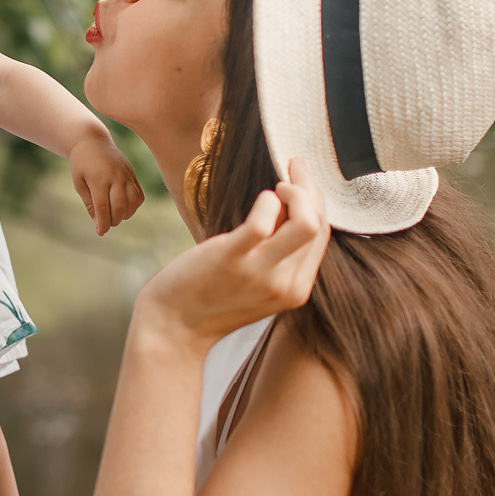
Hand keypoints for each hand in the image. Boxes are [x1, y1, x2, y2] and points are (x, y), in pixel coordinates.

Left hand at [69, 131, 145, 235]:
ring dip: (125, 214)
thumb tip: (99, 223)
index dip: (103, 223)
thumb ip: (89, 203)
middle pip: (120, 206)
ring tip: (115, 215)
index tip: (100, 233)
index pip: (103, 207)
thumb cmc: (82, 164)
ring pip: (133, 202)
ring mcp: (126, 175)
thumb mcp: (79, 183)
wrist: (93, 141)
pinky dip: (134, 206)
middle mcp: (115, 177)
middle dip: (113, 220)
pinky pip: (139, 195)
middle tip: (106, 223)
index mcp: (98, 179)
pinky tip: (124, 207)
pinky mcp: (132, 175)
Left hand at [131, 155, 329, 350]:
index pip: (321, 234)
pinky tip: (261, 199)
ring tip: (278, 185)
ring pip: (306, 222)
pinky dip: (267, 201)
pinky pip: (263, 220)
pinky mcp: (232, 258)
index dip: (316, 201)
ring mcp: (261, 273)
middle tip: (294, 167)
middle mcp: (285, 284)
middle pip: (318, 223)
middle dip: (311, 187)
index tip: (301, 180)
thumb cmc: (209, 297)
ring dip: (297, 191)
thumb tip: (287, 207)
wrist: (173, 328)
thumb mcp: (256, 283)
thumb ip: (277, 254)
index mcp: (295, 289)